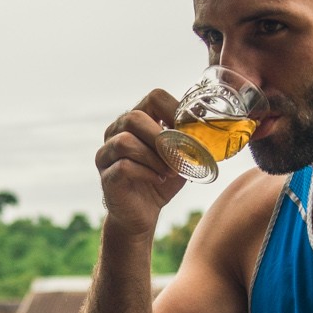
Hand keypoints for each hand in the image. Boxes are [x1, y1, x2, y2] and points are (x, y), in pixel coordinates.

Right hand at [95, 88, 186, 234]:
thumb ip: (188, 143)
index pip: (154, 97)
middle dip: (161, 137)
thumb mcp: (179, 158)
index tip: (189, 130)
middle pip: (134, 117)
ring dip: (154, 157)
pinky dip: (146, 172)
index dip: (175, 109)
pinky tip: (159, 179)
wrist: (142, 214)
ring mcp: (107, 153)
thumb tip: (206, 131)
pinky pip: (123, 166)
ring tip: (170, 171)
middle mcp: (116, 131)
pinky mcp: (106, 175)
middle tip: (178, 155)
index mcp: (138, 120)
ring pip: (125, 141)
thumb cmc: (160, 180)